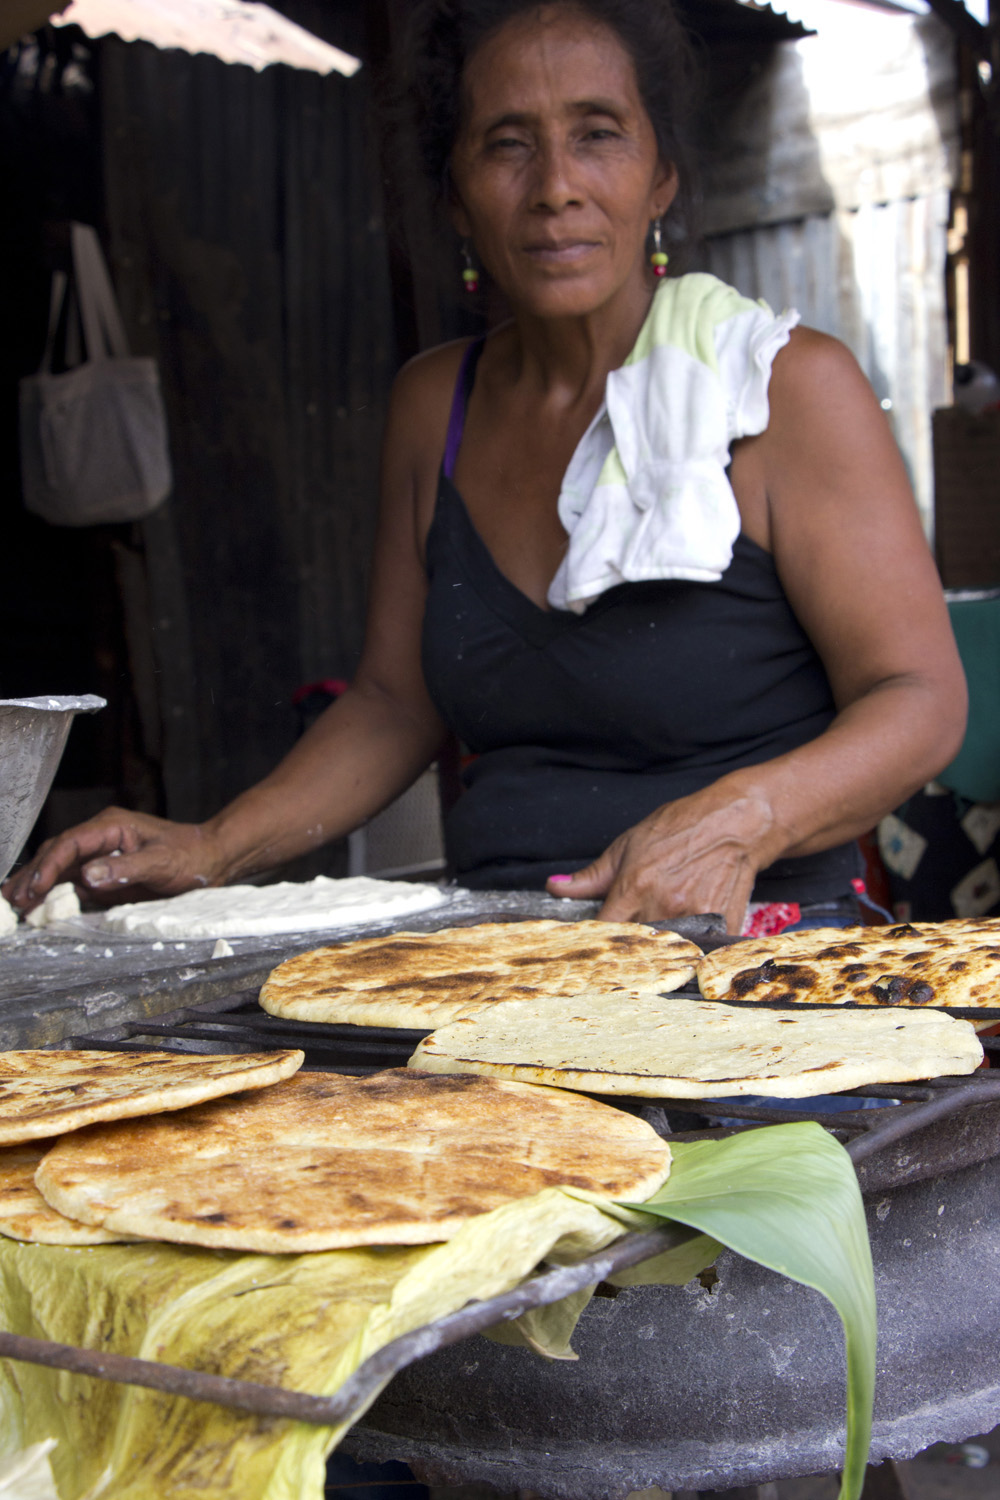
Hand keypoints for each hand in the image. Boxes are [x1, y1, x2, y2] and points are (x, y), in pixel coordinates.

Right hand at [2, 808, 225, 913]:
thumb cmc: (191, 856)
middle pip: (57, 853)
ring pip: (59, 866)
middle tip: (11, 899)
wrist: (210, 859)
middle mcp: (101, 837)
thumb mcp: (163, 862)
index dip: (50, 865)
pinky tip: (34, 903)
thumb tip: (87, 876)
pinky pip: (71, 880)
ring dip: (36, 883)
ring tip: (11, 902)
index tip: (35, 888)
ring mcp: (100, 854)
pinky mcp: (104, 871)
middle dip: (33, 875)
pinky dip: (52, 891)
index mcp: (111, 826)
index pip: (70, 843)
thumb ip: (127, 869)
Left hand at [545, 783, 778, 932]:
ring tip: (657, 941)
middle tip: (626, 946)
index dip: (595, 942)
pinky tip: (686, 938)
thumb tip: (556, 888)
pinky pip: (699, 951)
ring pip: (665, 951)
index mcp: (634, 886)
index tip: (591, 948)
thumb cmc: (681, 828)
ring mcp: (694, 917)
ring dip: (657, 950)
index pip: (603, 931)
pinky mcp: (720, 926)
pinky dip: (691, 950)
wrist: (734, 824)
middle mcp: (662, 905)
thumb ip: (591, 876)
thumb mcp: (628, 845)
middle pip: (633, 947)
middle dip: (626, 949)